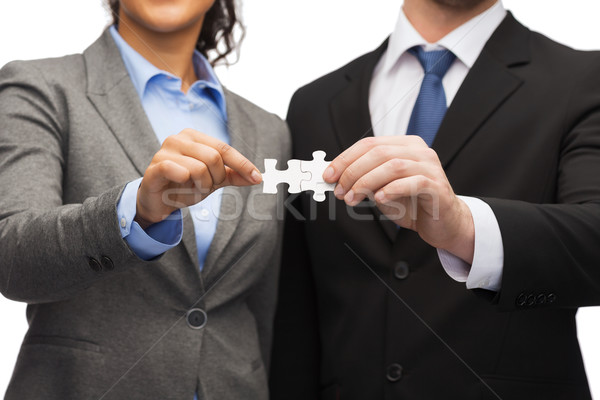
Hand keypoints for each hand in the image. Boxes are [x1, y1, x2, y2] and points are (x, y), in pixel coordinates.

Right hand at [135, 128, 261, 228]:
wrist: (158, 201)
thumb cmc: (185, 186)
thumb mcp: (213, 180)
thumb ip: (233, 175)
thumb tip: (257, 176)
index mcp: (195, 137)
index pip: (224, 148)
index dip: (242, 164)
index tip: (257, 178)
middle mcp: (179, 139)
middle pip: (214, 157)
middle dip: (216, 178)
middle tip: (206, 186)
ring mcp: (165, 151)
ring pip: (198, 168)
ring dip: (201, 185)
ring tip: (192, 189)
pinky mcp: (154, 166)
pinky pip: (176, 170)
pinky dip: (184, 180)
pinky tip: (180, 183)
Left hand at [323, 136, 473, 262]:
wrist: (443, 224)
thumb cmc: (412, 204)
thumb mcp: (382, 189)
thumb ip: (365, 180)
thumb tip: (336, 178)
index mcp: (404, 145)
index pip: (369, 144)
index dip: (345, 159)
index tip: (328, 175)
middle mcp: (419, 151)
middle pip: (378, 153)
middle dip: (352, 172)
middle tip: (339, 191)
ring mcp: (430, 167)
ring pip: (392, 165)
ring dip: (366, 182)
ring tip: (352, 199)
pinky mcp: (437, 186)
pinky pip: (412, 182)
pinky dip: (391, 189)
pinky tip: (379, 199)